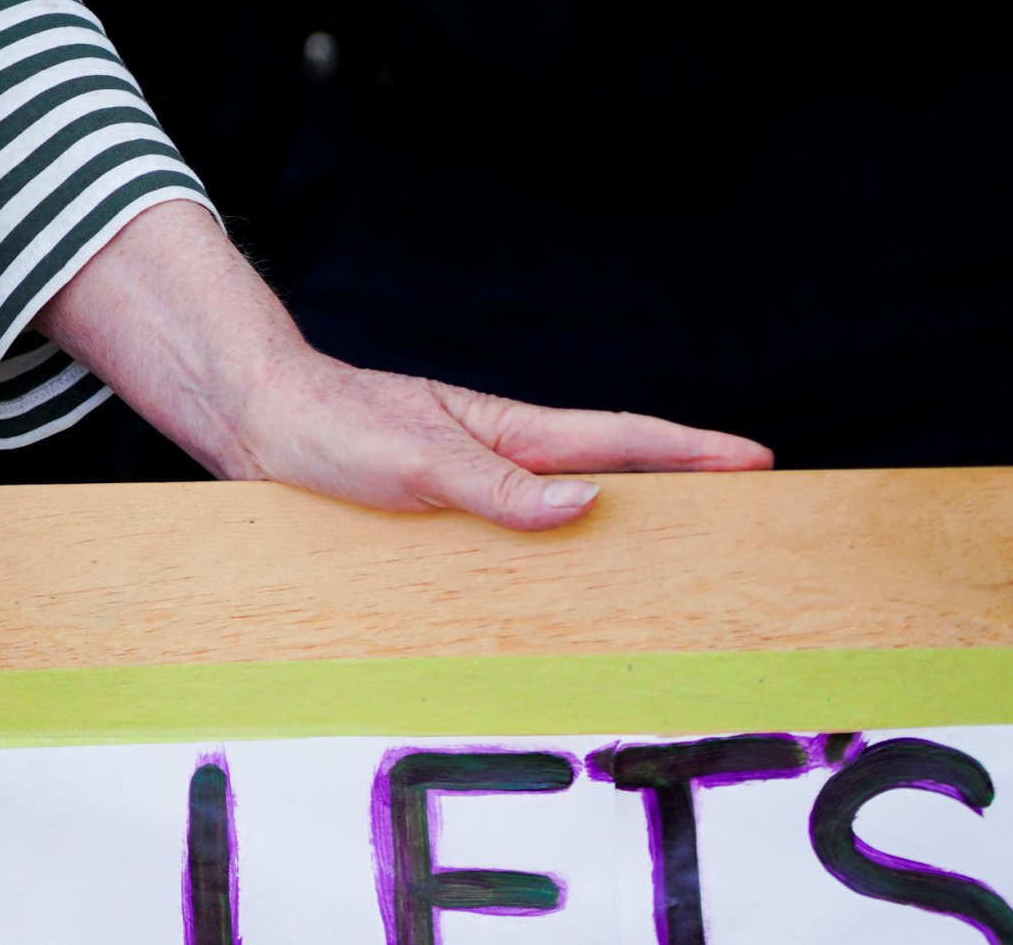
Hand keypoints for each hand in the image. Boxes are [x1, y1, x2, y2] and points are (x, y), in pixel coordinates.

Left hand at [42, 201, 767, 529]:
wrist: (253, 421)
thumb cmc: (330, 427)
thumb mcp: (414, 459)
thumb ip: (496, 486)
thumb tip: (586, 505)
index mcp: (506, 433)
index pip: (617, 440)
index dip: (688, 451)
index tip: (758, 457)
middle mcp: (498, 455)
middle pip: (608, 474)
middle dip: (679, 492)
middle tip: (747, 521)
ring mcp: (471, 482)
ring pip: (564, 510)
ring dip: (621, 530)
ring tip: (682, 568)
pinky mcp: (437, 512)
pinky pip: (513, 539)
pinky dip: (553, 557)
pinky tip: (564, 592)